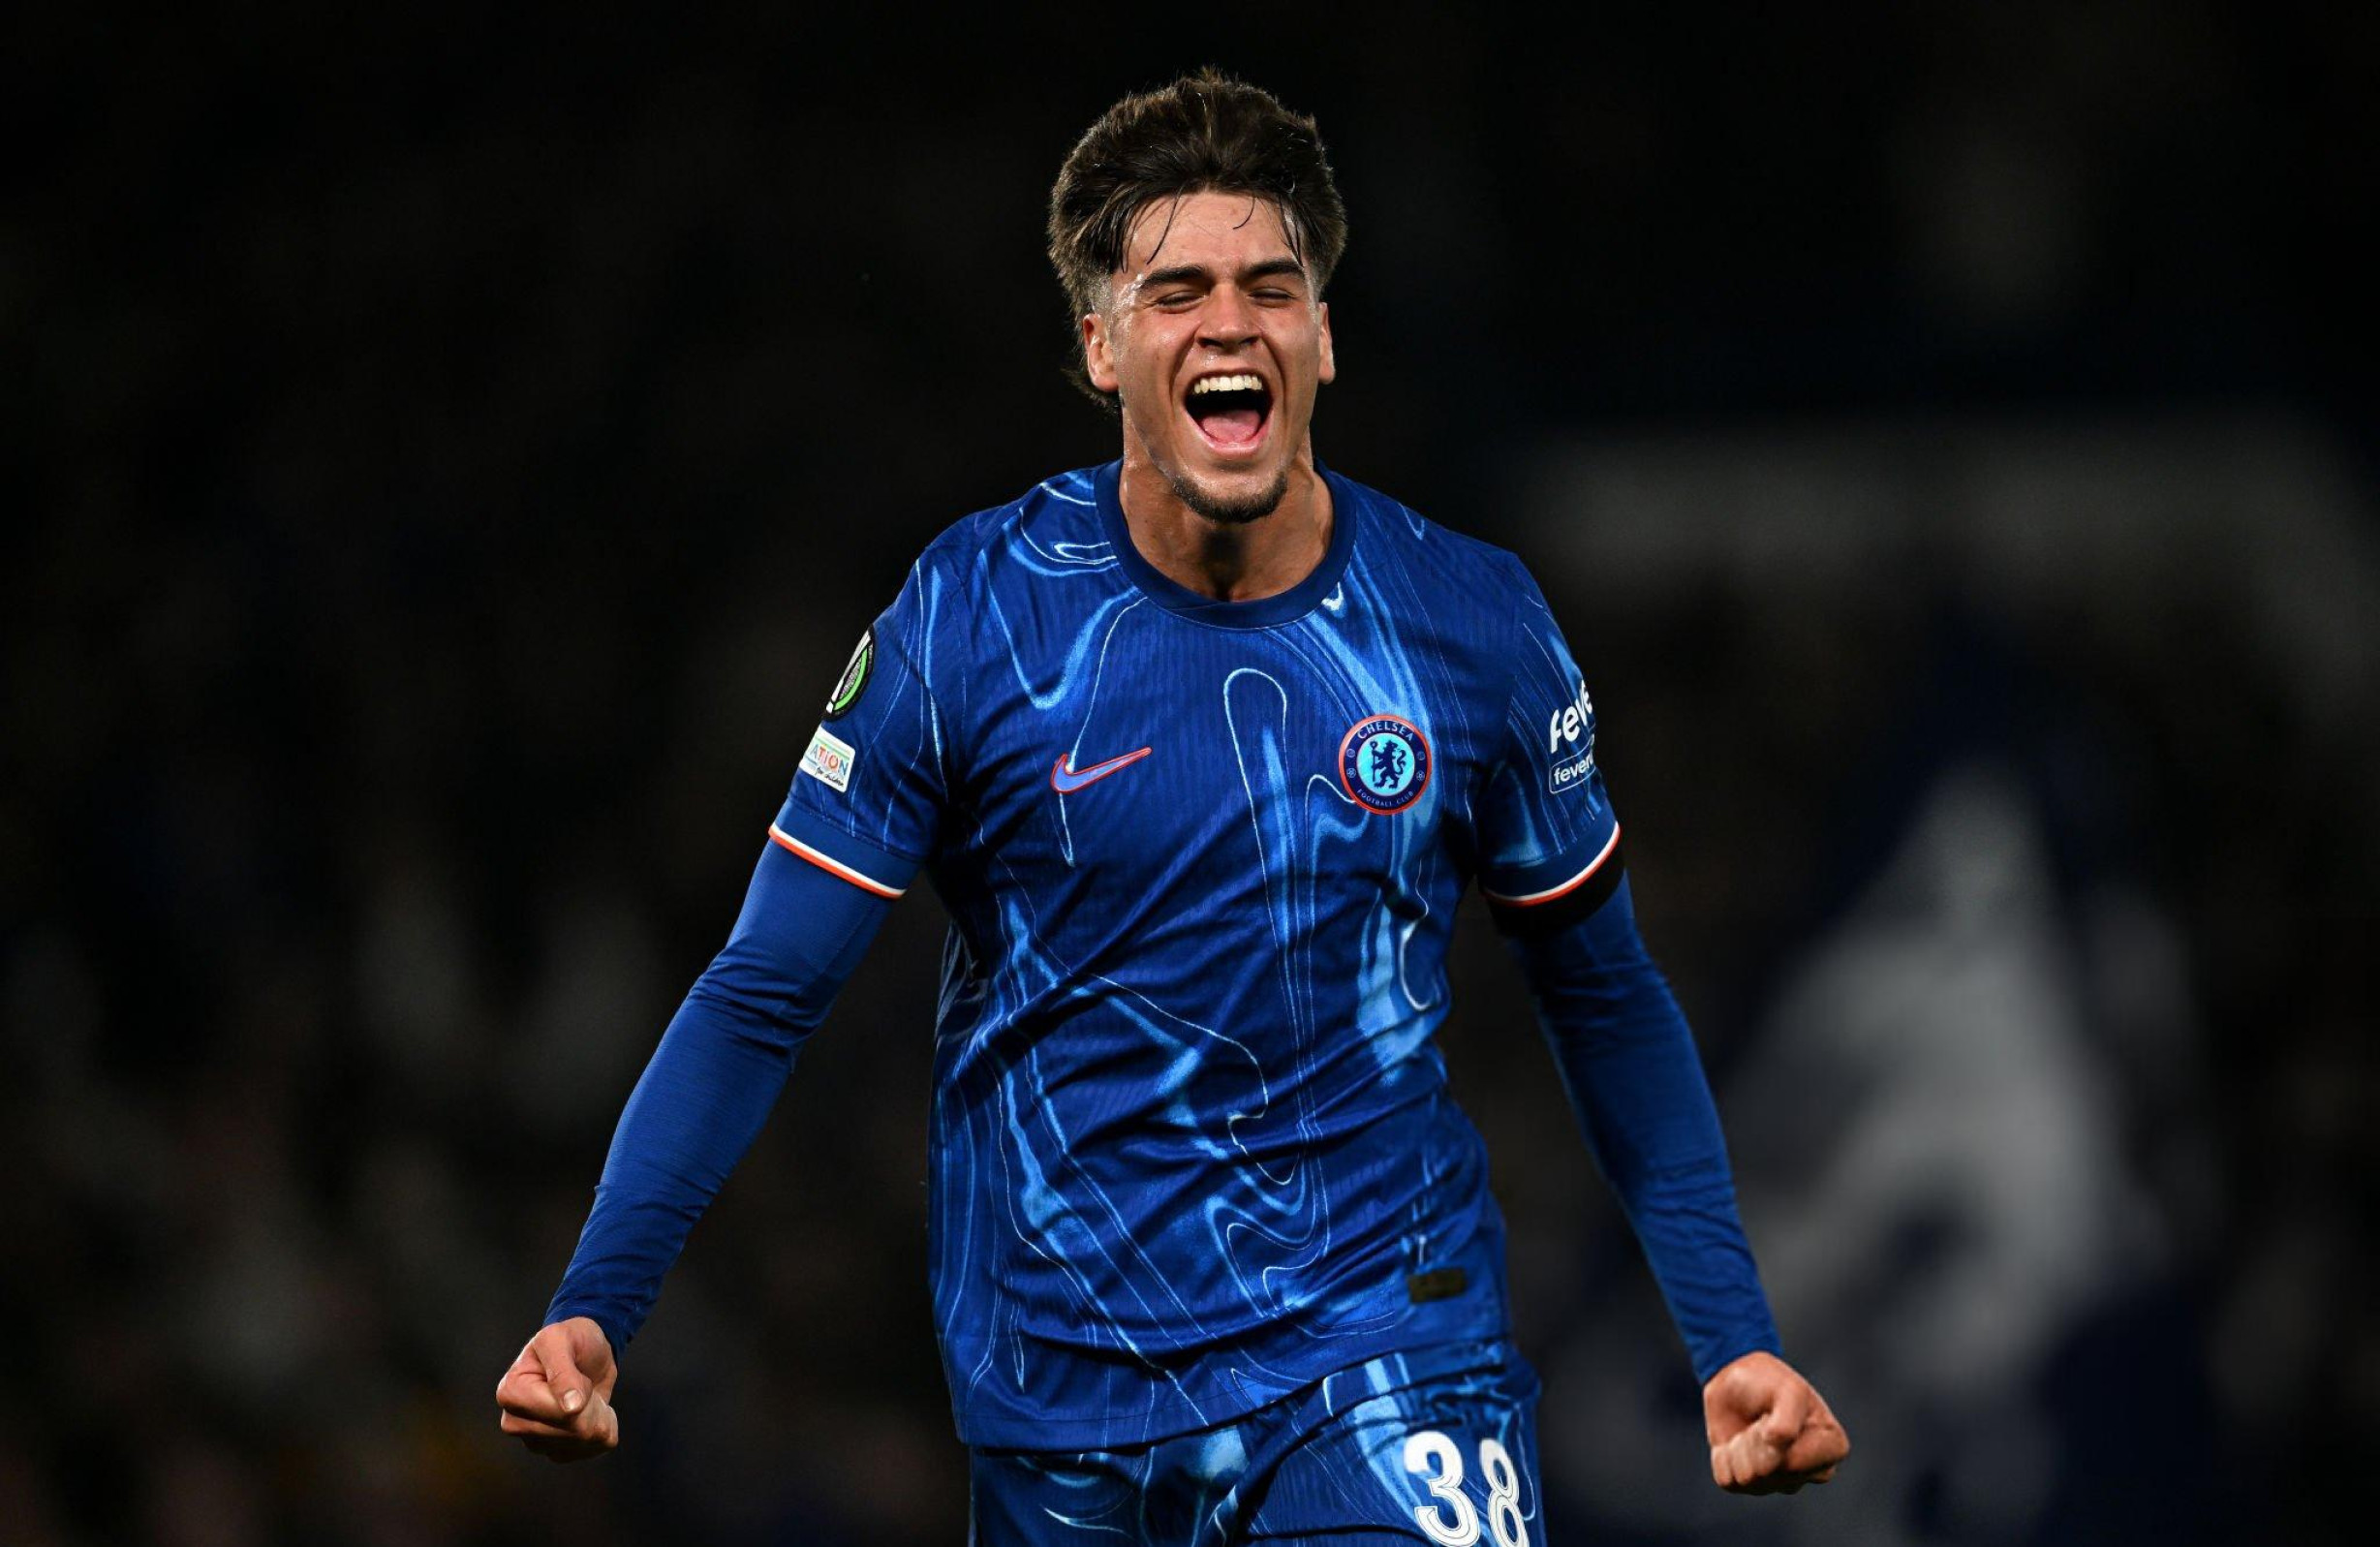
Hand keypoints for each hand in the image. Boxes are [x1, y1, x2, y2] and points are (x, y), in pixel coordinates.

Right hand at [496, 1316, 620, 1461]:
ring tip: (588, 1395)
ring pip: (584, 1442)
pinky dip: (604, 1428)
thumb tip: (571, 1408)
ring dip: (599, 1415)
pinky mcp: (556, 1452)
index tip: (576, 1371)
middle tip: (586, 1383)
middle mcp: (515, 1423)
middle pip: (573, 1430)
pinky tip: (593, 1411)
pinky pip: (593, 1449)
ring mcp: (535, 1441)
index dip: (580, 1389)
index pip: (559, 1411)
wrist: (583, 1353)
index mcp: (510, 1393)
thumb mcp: (560, 1339)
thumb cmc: (568, 1341)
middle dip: (592, 1404)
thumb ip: (562, 1369)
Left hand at [1702, 1350, 1847, 1494]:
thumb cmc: (1769, 1382)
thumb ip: (1786, 1426)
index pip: (1793, 1463)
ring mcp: (1782, 1482)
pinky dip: (1723, 1457)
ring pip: (1747, 1480)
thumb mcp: (1788, 1390)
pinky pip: (1727, 1481)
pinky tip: (1735, 1442)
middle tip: (1761, 1418)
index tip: (1777, 1411)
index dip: (1773, 1435)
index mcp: (1832, 1448)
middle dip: (1754, 1441)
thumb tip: (1767, 1467)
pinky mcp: (1751, 1485)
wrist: (1737, 1381)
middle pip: (1770, 1475)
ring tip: (1750, 1428)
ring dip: (1738, 1448)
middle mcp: (1811, 1472)